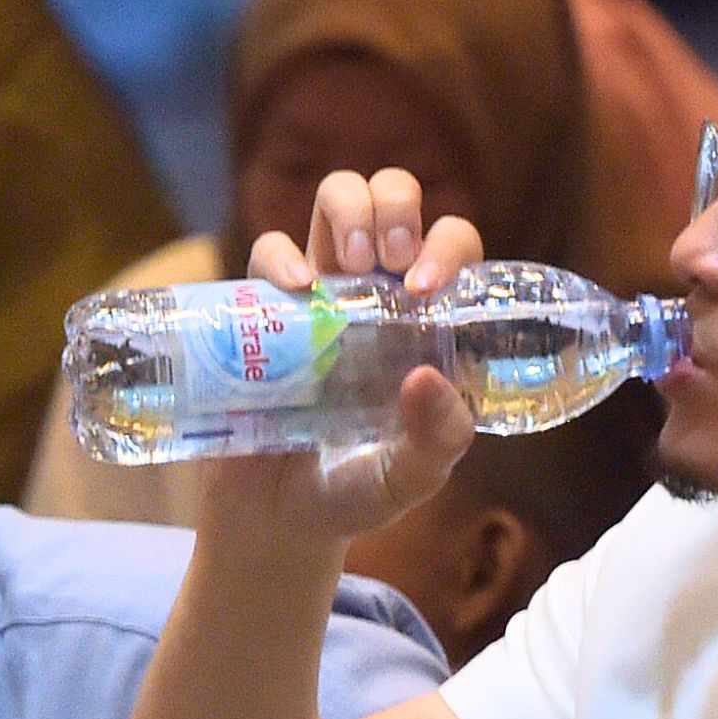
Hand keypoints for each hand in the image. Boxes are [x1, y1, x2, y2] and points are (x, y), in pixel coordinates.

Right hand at [202, 167, 486, 550]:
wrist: (272, 520)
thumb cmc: (352, 494)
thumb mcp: (408, 480)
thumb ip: (438, 441)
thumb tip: (429, 377)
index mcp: (425, 322)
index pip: (453, 247)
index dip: (448, 247)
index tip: (426, 289)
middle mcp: (377, 294)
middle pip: (394, 198)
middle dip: (395, 204)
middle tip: (391, 258)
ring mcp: (320, 295)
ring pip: (337, 200)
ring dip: (348, 207)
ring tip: (347, 264)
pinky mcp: (263, 310)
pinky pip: (270, 253)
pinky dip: (281, 257)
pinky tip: (294, 289)